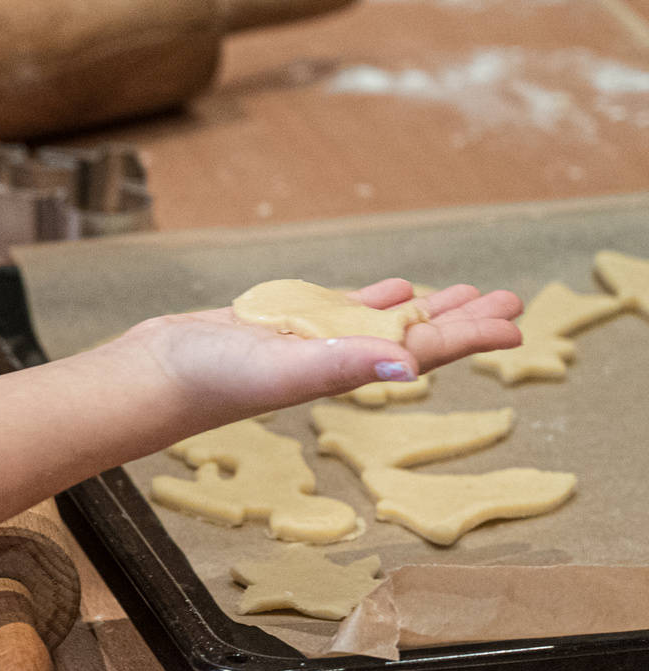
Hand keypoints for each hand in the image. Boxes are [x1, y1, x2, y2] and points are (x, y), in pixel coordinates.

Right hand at [121, 278, 523, 431]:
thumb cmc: (210, 379)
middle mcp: (337, 356)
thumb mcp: (279, 369)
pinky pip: (343, 308)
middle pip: (416, 334)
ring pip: (385, 319)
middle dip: (463, 318)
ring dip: (427, 308)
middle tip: (510, 300)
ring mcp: (312, 339)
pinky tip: (396, 290)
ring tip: (466, 293)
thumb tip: (407, 363)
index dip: (471, 337)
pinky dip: (376, 298)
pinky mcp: (284, 325)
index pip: (423, 351)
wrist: (156, 374)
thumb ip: (338, 366)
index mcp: (345, 368)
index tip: (514, 326)